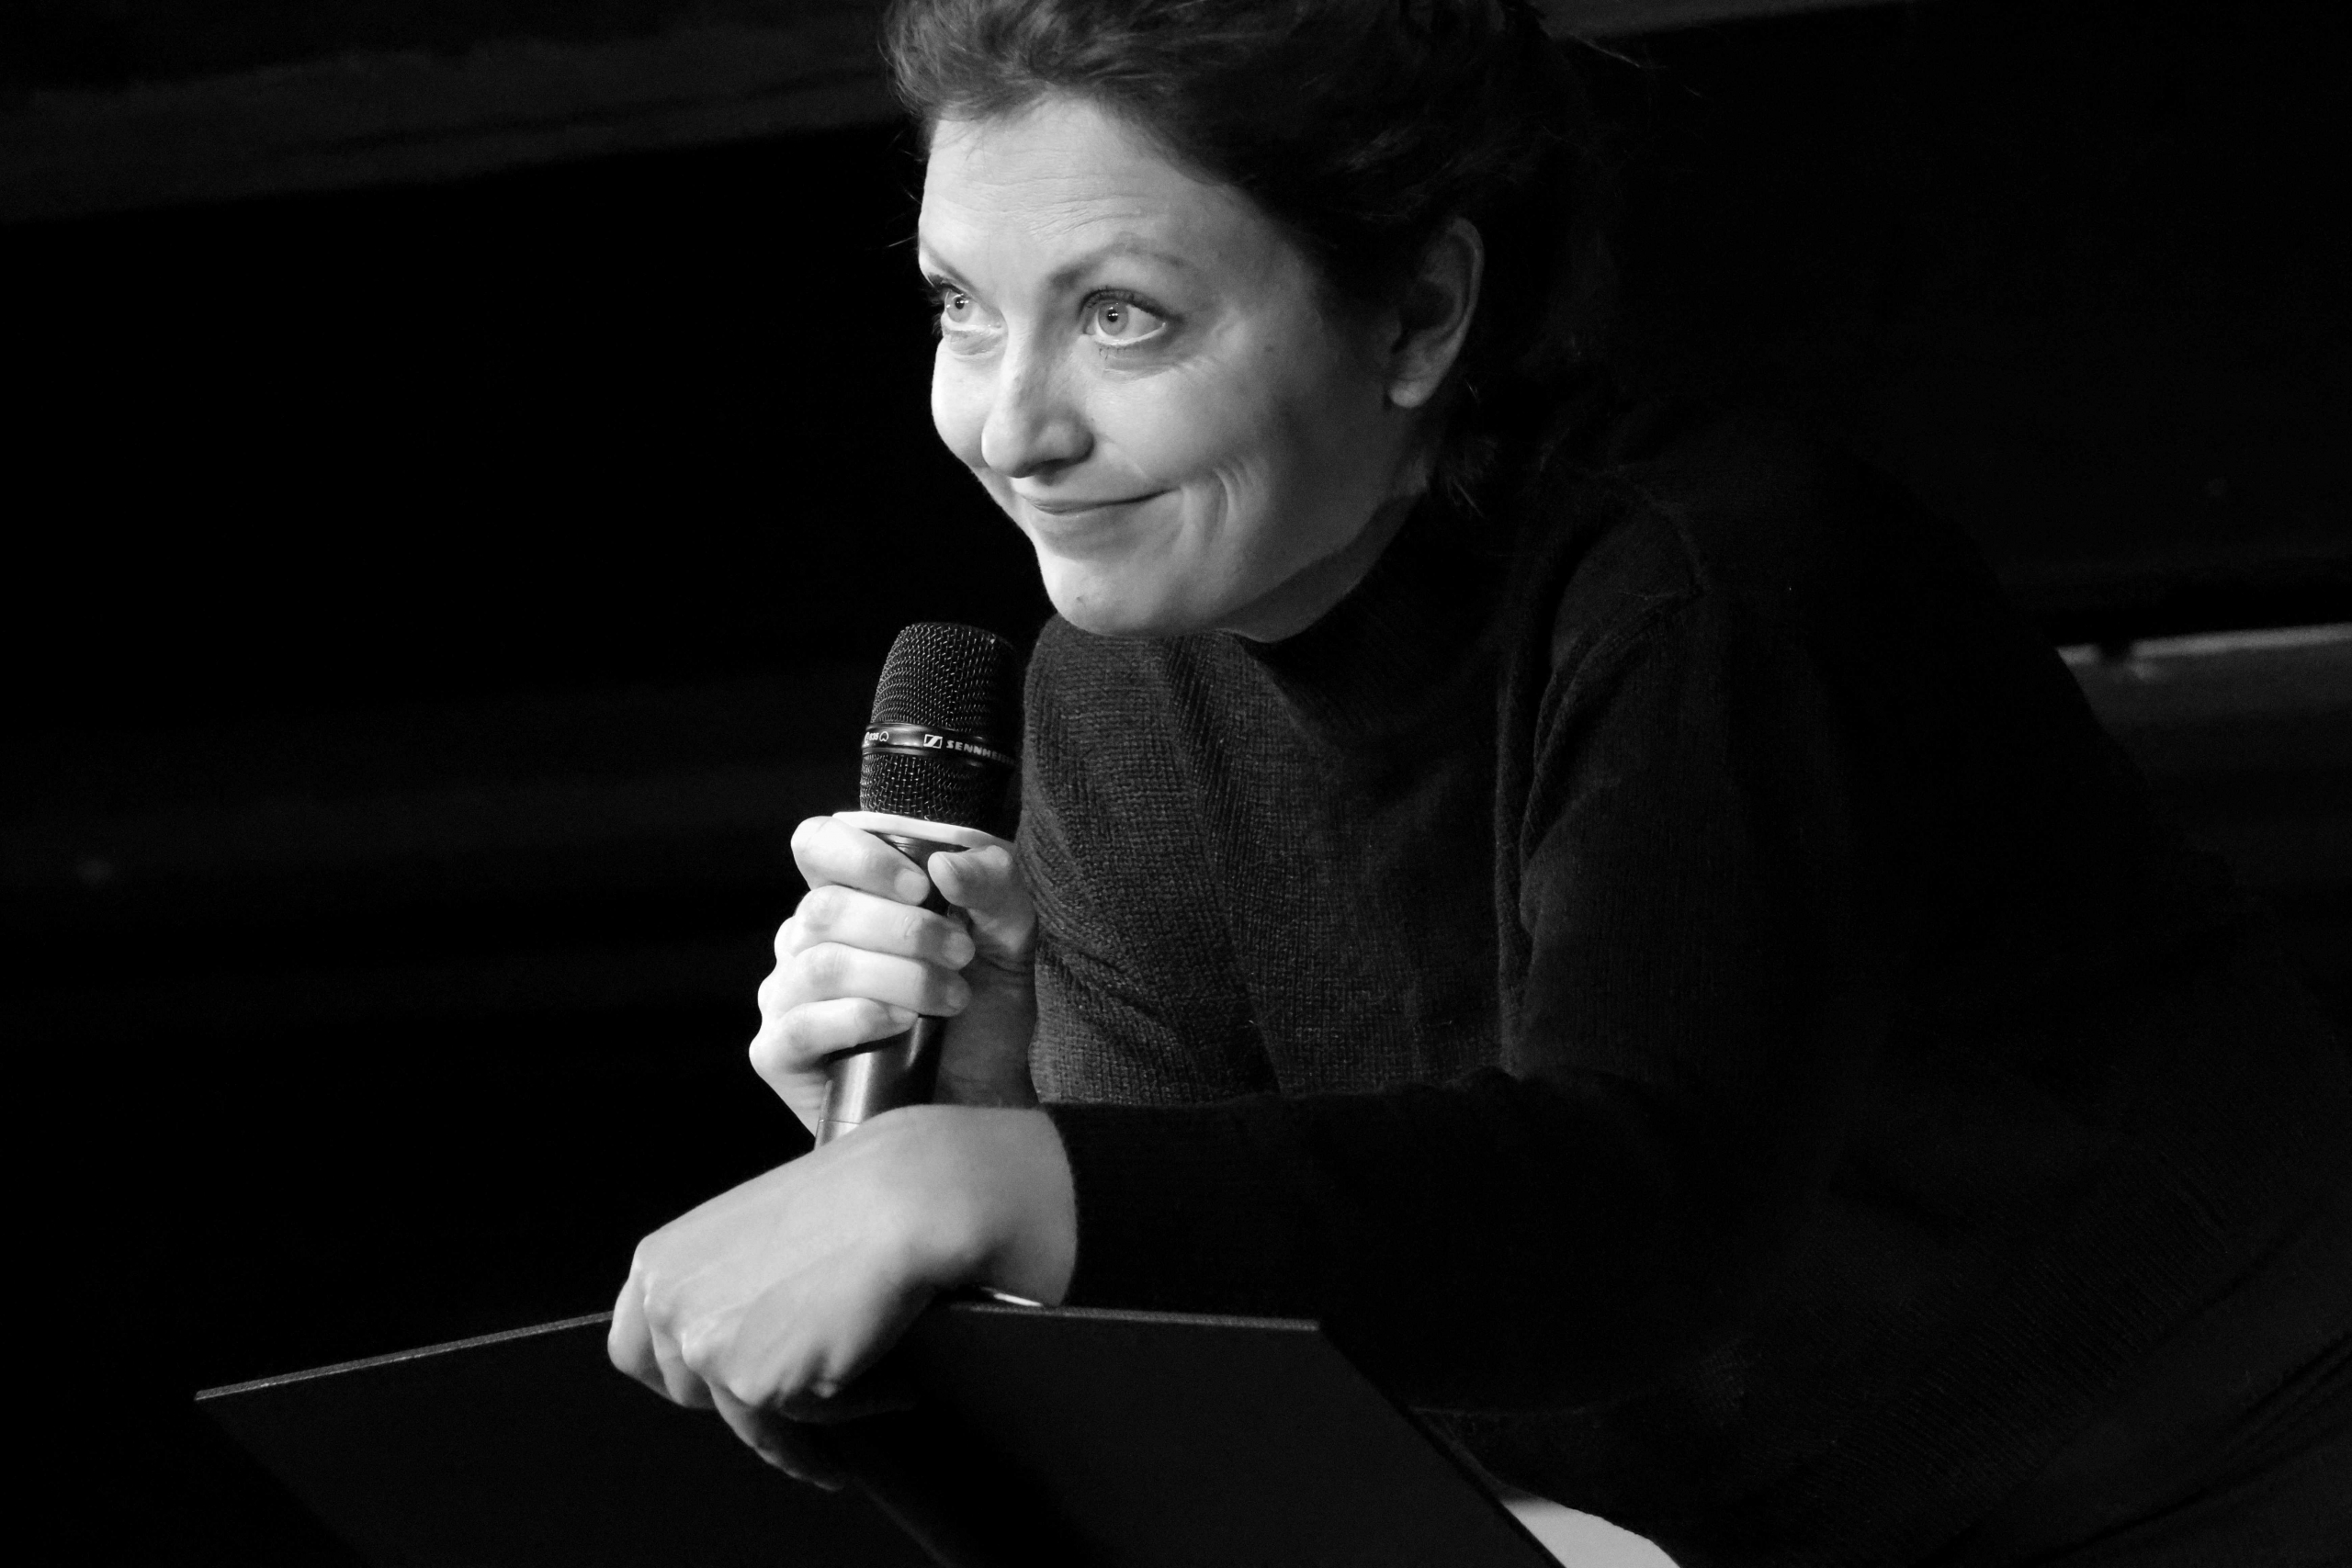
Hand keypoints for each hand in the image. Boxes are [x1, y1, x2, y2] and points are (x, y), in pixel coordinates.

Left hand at [608, 1106, 1075, 1482]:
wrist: (908, 1199)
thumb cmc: (856, 1197)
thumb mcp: (759, 1230)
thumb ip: (726, 1284)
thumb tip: (741, 1341)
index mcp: (660, 1259)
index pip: (635, 1349)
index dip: (685, 1368)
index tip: (728, 1379)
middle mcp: (667, 1303)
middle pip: (686, 1394)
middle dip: (745, 1396)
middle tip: (806, 1389)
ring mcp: (703, 1346)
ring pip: (748, 1421)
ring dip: (808, 1422)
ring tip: (867, 1391)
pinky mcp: (752, 1384)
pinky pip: (802, 1427)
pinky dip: (850, 1412)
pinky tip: (890, 1386)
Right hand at [752, 812, 1037, 1134]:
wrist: (984, 1096)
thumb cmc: (984, 1010)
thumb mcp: (1009, 934)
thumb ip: (993, 882)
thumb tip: (944, 863)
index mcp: (848, 897)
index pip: (816, 844)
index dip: (859, 856)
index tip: (921, 886)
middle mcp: (805, 941)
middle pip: (826, 907)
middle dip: (907, 930)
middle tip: (962, 956)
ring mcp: (785, 997)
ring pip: (820, 964)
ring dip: (899, 977)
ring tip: (950, 998)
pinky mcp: (778, 1053)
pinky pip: (798, 1025)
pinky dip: (857, 1018)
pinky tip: (900, 1024)